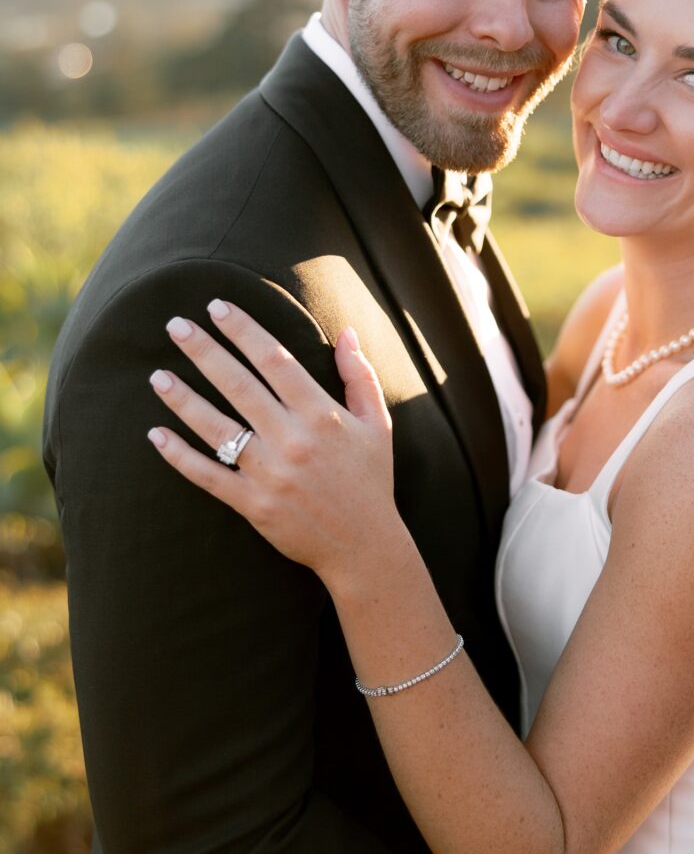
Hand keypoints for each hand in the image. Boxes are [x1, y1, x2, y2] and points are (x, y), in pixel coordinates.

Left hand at [147, 301, 400, 589]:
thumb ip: (359, 375)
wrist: (364, 546)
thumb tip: (344, 331)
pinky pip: (208, 476)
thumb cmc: (371, 480)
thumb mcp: (378, 424)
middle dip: (204, 351)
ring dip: (183, 399)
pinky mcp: (253, 504)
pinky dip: (180, 457)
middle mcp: (292, 440)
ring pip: (217, 427)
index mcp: (321, 415)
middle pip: (238, 385)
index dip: (244, 331)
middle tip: (174, 325)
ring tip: (156, 376)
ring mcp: (270, 474)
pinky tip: (156, 435)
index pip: (275, 361)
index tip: (216, 307)